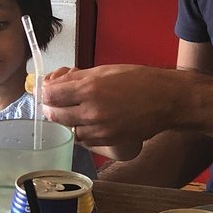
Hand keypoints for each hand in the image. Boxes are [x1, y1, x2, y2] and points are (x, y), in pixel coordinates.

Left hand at [43, 65, 173, 146]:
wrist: (166, 100)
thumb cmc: (138, 80)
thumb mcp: (104, 70)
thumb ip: (77, 78)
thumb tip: (54, 83)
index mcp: (89, 89)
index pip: (51, 95)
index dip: (47, 92)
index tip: (49, 91)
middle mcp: (91, 112)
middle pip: (55, 115)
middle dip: (53, 108)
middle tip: (58, 102)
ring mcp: (99, 130)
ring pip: (68, 130)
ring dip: (67, 122)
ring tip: (75, 112)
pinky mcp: (108, 141)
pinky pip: (83, 140)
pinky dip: (81, 132)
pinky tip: (87, 122)